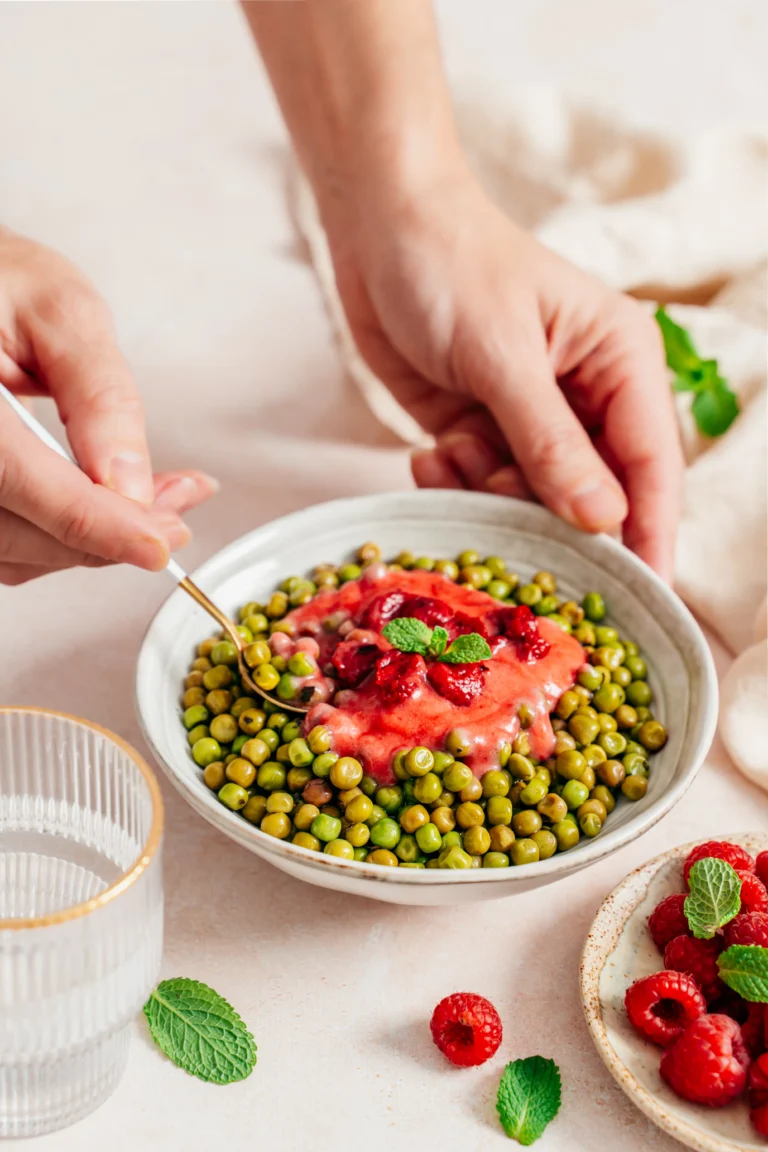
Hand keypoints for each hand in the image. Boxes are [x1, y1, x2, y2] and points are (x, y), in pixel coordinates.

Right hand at [0, 228, 216, 584]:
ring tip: (156, 502)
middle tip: (179, 508)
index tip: (160, 545)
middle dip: (111, 535)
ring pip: (16, 553)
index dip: (98, 526)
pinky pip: (7, 548)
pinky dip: (66, 539)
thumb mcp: (61, 313)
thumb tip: (131, 482)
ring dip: (94, 543)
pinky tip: (108, 510)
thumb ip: (101, 398)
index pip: (21, 482)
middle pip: (21, 533)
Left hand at [325, 170, 682, 578]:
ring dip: (486, 493)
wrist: (377, 228)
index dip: (648, 535)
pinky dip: (453, 481)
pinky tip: (430, 449)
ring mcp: (530, 419)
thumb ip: (551, 443)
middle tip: (496, 498)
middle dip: (542, 513)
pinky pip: (479, 486)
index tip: (642, 600)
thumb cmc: (453, 263)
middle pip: (589, 497)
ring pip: (528, 501)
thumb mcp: (503, 355)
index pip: (651, 467)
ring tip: (451, 448)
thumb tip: (603, 521)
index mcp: (621, 365)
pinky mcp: (481, 430)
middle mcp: (586, 399)